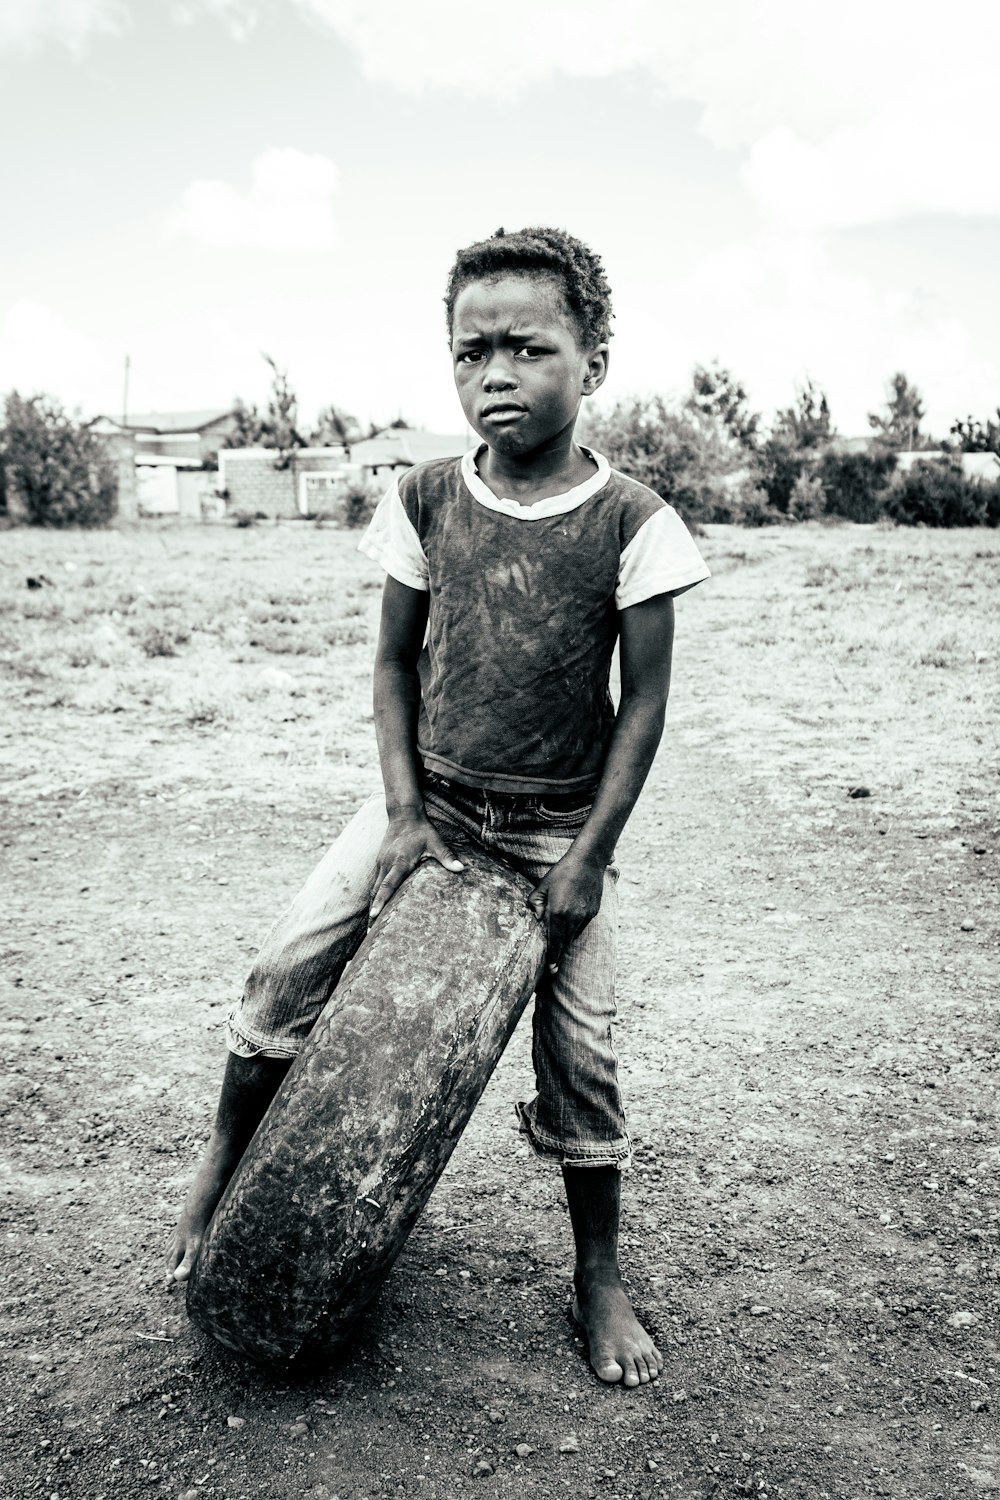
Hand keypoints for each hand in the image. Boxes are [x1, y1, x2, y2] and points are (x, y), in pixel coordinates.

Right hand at [369, 812, 463, 922]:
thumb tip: (461, 869)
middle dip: (373, 912)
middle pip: (377, 892)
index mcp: (399, 862)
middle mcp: (387, 864)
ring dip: (372, 906)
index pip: (388, 884)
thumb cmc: (421, 830)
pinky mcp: (380, 863)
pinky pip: (375, 883)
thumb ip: (447, 856)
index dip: (381, 901)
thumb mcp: (435, 841)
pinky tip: (375, 908)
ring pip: (374, 889)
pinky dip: (374, 897)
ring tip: (371, 927)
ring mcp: (381, 864)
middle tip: (370, 932)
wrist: (403, 814)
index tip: (374, 916)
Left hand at [526, 849, 603, 972]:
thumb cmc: (561, 872)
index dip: (552, 957)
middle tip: (552, 970)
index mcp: (557, 912)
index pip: (554, 941)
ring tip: (559, 951)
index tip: (550, 969)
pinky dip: (575, 929)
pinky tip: (570, 926)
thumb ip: (536, 904)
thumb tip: (537, 918)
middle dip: (558, 956)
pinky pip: (582, 926)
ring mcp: (584, 915)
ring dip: (565, 943)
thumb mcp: (542, 886)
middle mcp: (572, 917)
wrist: (588, 862)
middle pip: (564, 943)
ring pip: (573, 935)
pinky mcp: (593, 912)